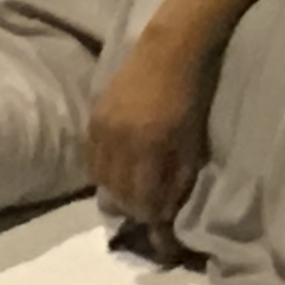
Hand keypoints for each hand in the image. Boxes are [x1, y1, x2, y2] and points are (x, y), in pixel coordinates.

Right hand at [86, 37, 215, 225]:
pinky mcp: (92, 118)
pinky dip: (105, 172)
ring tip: (134, 193)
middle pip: (117, 197)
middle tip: (150, 213)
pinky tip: (120, 171)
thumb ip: (177, 179)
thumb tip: (164, 213)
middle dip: (135, 210)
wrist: (169, 48)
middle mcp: (117, 142)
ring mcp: (100, 129)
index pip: (142, 203)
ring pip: (100, 181)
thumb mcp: (192, 142)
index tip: (164, 235)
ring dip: (117, 193)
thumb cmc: (191, 94)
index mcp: (147, 148)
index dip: (154, 223)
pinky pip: (92, 160)